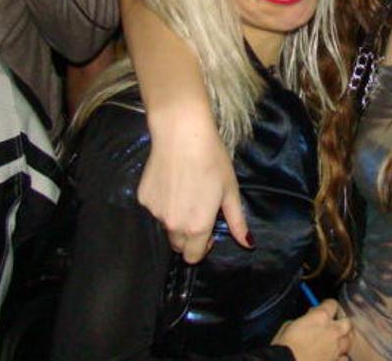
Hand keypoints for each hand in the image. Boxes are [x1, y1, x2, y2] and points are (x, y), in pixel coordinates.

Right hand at [137, 107, 249, 262]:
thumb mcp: (230, 191)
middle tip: (198, 210)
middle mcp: (173, 224)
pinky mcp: (143, 198)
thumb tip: (248, 244)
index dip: (203, 248)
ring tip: (186, 190)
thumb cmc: (212, 160)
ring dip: (175, 218)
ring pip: (166, 225)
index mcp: (197, 227)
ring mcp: (155, 212)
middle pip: (178, 245)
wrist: (182, 134)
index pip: (193, 256)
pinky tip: (172, 181)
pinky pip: (155, 209)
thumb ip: (237, 221)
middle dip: (188, 236)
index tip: (208, 231)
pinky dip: (163, 202)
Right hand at [273, 299, 351, 360]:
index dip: (328, 306)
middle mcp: (332, 331)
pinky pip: (345, 358)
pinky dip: (341, 357)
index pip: (333, 304)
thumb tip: (305, 322)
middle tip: (333, 326)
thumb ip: (302, 321)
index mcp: (320, 317)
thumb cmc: (284, 347)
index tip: (323, 308)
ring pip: (349, 341)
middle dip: (341, 323)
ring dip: (342, 340)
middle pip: (347, 322)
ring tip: (334, 343)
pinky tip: (333, 357)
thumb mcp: (288, 325)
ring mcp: (336, 349)